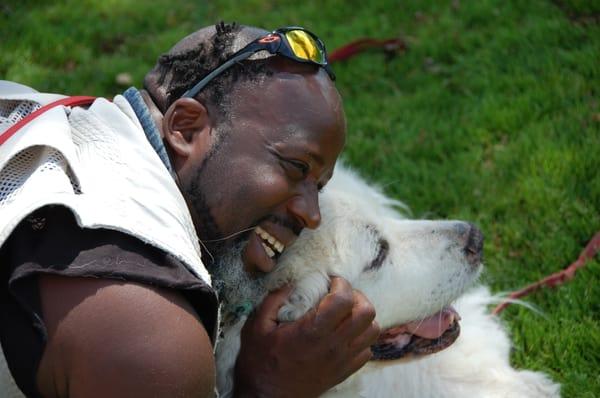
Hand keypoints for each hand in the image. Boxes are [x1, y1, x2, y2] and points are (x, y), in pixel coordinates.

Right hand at [233, 276, 379, 397]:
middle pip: (367, 312)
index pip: (344, 299)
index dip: (341, 284)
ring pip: (372, 330)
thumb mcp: (256, 326)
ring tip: (345, 312)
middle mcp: (333, 345)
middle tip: (340, 294)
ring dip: (362, 316)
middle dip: (357, 296)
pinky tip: (344, 334)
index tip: (330, 281)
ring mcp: (342, 360)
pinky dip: (361, 337)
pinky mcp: (344, 372)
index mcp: (313, 331)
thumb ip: (274, 300)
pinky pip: (367, 350)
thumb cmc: (260, 362)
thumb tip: (292, 282)